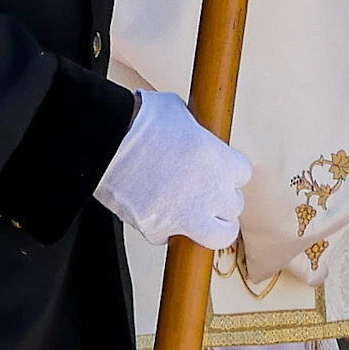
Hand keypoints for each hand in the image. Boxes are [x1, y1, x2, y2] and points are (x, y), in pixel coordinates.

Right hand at [99, 89, 248, 250]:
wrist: (106, 140)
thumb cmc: (140, 119)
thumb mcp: (179, 112)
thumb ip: (193, 129)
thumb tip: (188, 130)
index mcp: (221, 161)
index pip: (242, 174)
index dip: (226, 171)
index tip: (215, 169)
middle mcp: (212, 192)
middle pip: (234, 206)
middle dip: (219, 200)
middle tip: (202, 191)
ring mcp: (188, 215)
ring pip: (219, 236)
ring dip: (210, 227)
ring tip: (195, 217)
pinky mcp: (159, 229)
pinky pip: (169, 236)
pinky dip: (163, 229)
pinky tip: (154, 213)